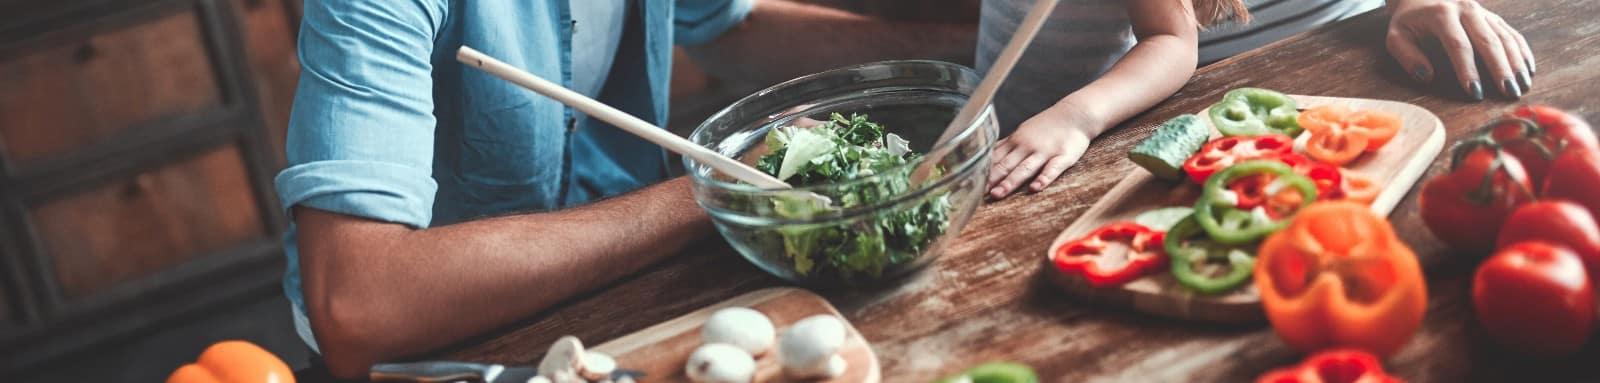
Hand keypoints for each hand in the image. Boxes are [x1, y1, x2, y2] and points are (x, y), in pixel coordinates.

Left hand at [987, 106, 1095, 198]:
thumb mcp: (1023, 132)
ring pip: (1025, 168)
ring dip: (1010, 181)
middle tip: (977, 193)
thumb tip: (986, 156)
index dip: (982, 172)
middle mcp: (1027, 146)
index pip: (995, 158)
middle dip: (991, 179)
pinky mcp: (1063, 156)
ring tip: (998, 194)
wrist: (1075, 114)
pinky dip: (1043, 178)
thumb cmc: (1047, 126)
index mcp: (1016, 142)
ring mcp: (1045, 151)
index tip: (969, 184)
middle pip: (1006, 165)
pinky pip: (1052, 169)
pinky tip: (1035, 188)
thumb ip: (1006, 146)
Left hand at [1386, 0, 1532, 100]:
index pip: (1458, 45)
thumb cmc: (1409, 22)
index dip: (1467, 70)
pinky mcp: (1493, 17)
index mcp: (1441, 15)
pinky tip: (1528, 70)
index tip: (1475, 92)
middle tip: (1508, 93)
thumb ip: (1407, 56)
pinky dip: (1522, 52)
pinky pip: (1512, 33)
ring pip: (1505, 37)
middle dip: (1500, 69)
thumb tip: (1426, 76)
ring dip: (1515, 63)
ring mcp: (1483, 12)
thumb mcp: (1397, 36)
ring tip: (1521, 86)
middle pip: (1488, 41)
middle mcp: (1466, 10)